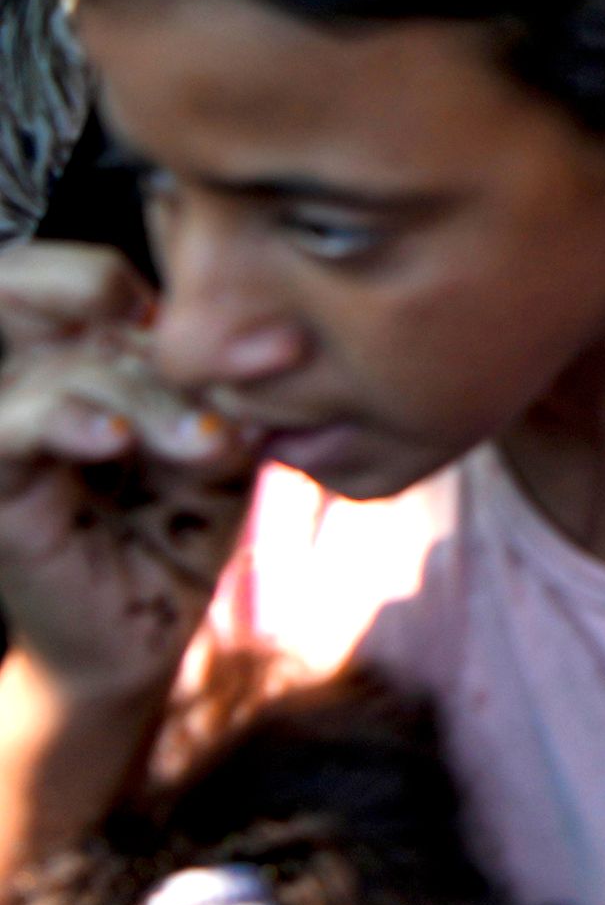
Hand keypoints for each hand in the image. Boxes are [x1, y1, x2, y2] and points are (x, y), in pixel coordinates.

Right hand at [0, 243, 256, 710]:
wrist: (141, 631)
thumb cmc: (180, 526)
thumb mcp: (221, 441)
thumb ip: (230, 386)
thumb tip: (276, 341)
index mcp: (85, 347)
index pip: (97, 273)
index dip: (179, 292)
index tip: (277, 347)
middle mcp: (36, 371)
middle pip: (83, 299)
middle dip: (175, 341)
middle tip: (258, 373)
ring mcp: (9, 421)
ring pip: (67, 363)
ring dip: (151, 398)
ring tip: (209, 444)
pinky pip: (9, 423)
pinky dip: (65, 420)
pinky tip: (115, 440)